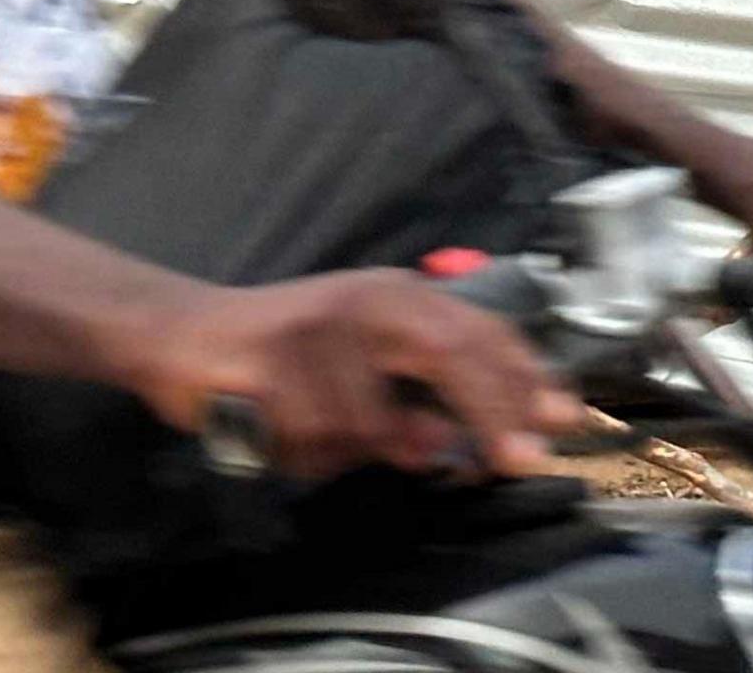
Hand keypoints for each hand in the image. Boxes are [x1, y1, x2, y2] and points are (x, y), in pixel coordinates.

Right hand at [123, 271, 578, 483]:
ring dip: (356, 450)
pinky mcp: (269, 363)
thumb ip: (428, 395)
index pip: (479, 328)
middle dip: (490, 409)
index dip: (525, 375)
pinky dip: (306, 454)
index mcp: (399, 294)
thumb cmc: (290, 351)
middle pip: (448, 351)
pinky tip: (282, 430)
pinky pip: (312, 439)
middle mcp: (365, 300)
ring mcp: (316, 329)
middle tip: (519, 459)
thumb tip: (489, 441)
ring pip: (372, 422)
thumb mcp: (370, 362)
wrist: (188, 333)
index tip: (564, 418)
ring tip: (317, 432)